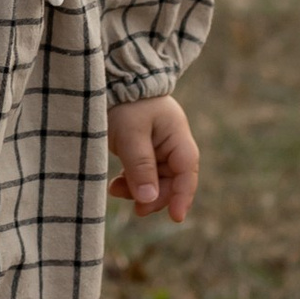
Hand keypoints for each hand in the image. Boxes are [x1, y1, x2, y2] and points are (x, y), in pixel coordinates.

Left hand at [106, 95, 199, 224]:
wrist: (113, 81)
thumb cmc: (126, 104)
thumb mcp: (132, 135)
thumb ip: (141, 167)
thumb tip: (150, 200)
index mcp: (177, 136)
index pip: (187, 171)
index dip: (183, 196)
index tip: (175, 217)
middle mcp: (172, 143)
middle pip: (172, 181)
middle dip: (155, 197)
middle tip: (137, 209)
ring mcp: (158, 147)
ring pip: (156, 181)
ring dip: (139, 191)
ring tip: (116, 191)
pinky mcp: (143, 150)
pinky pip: (142, 174)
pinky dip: (131, 182)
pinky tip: (115, 185)